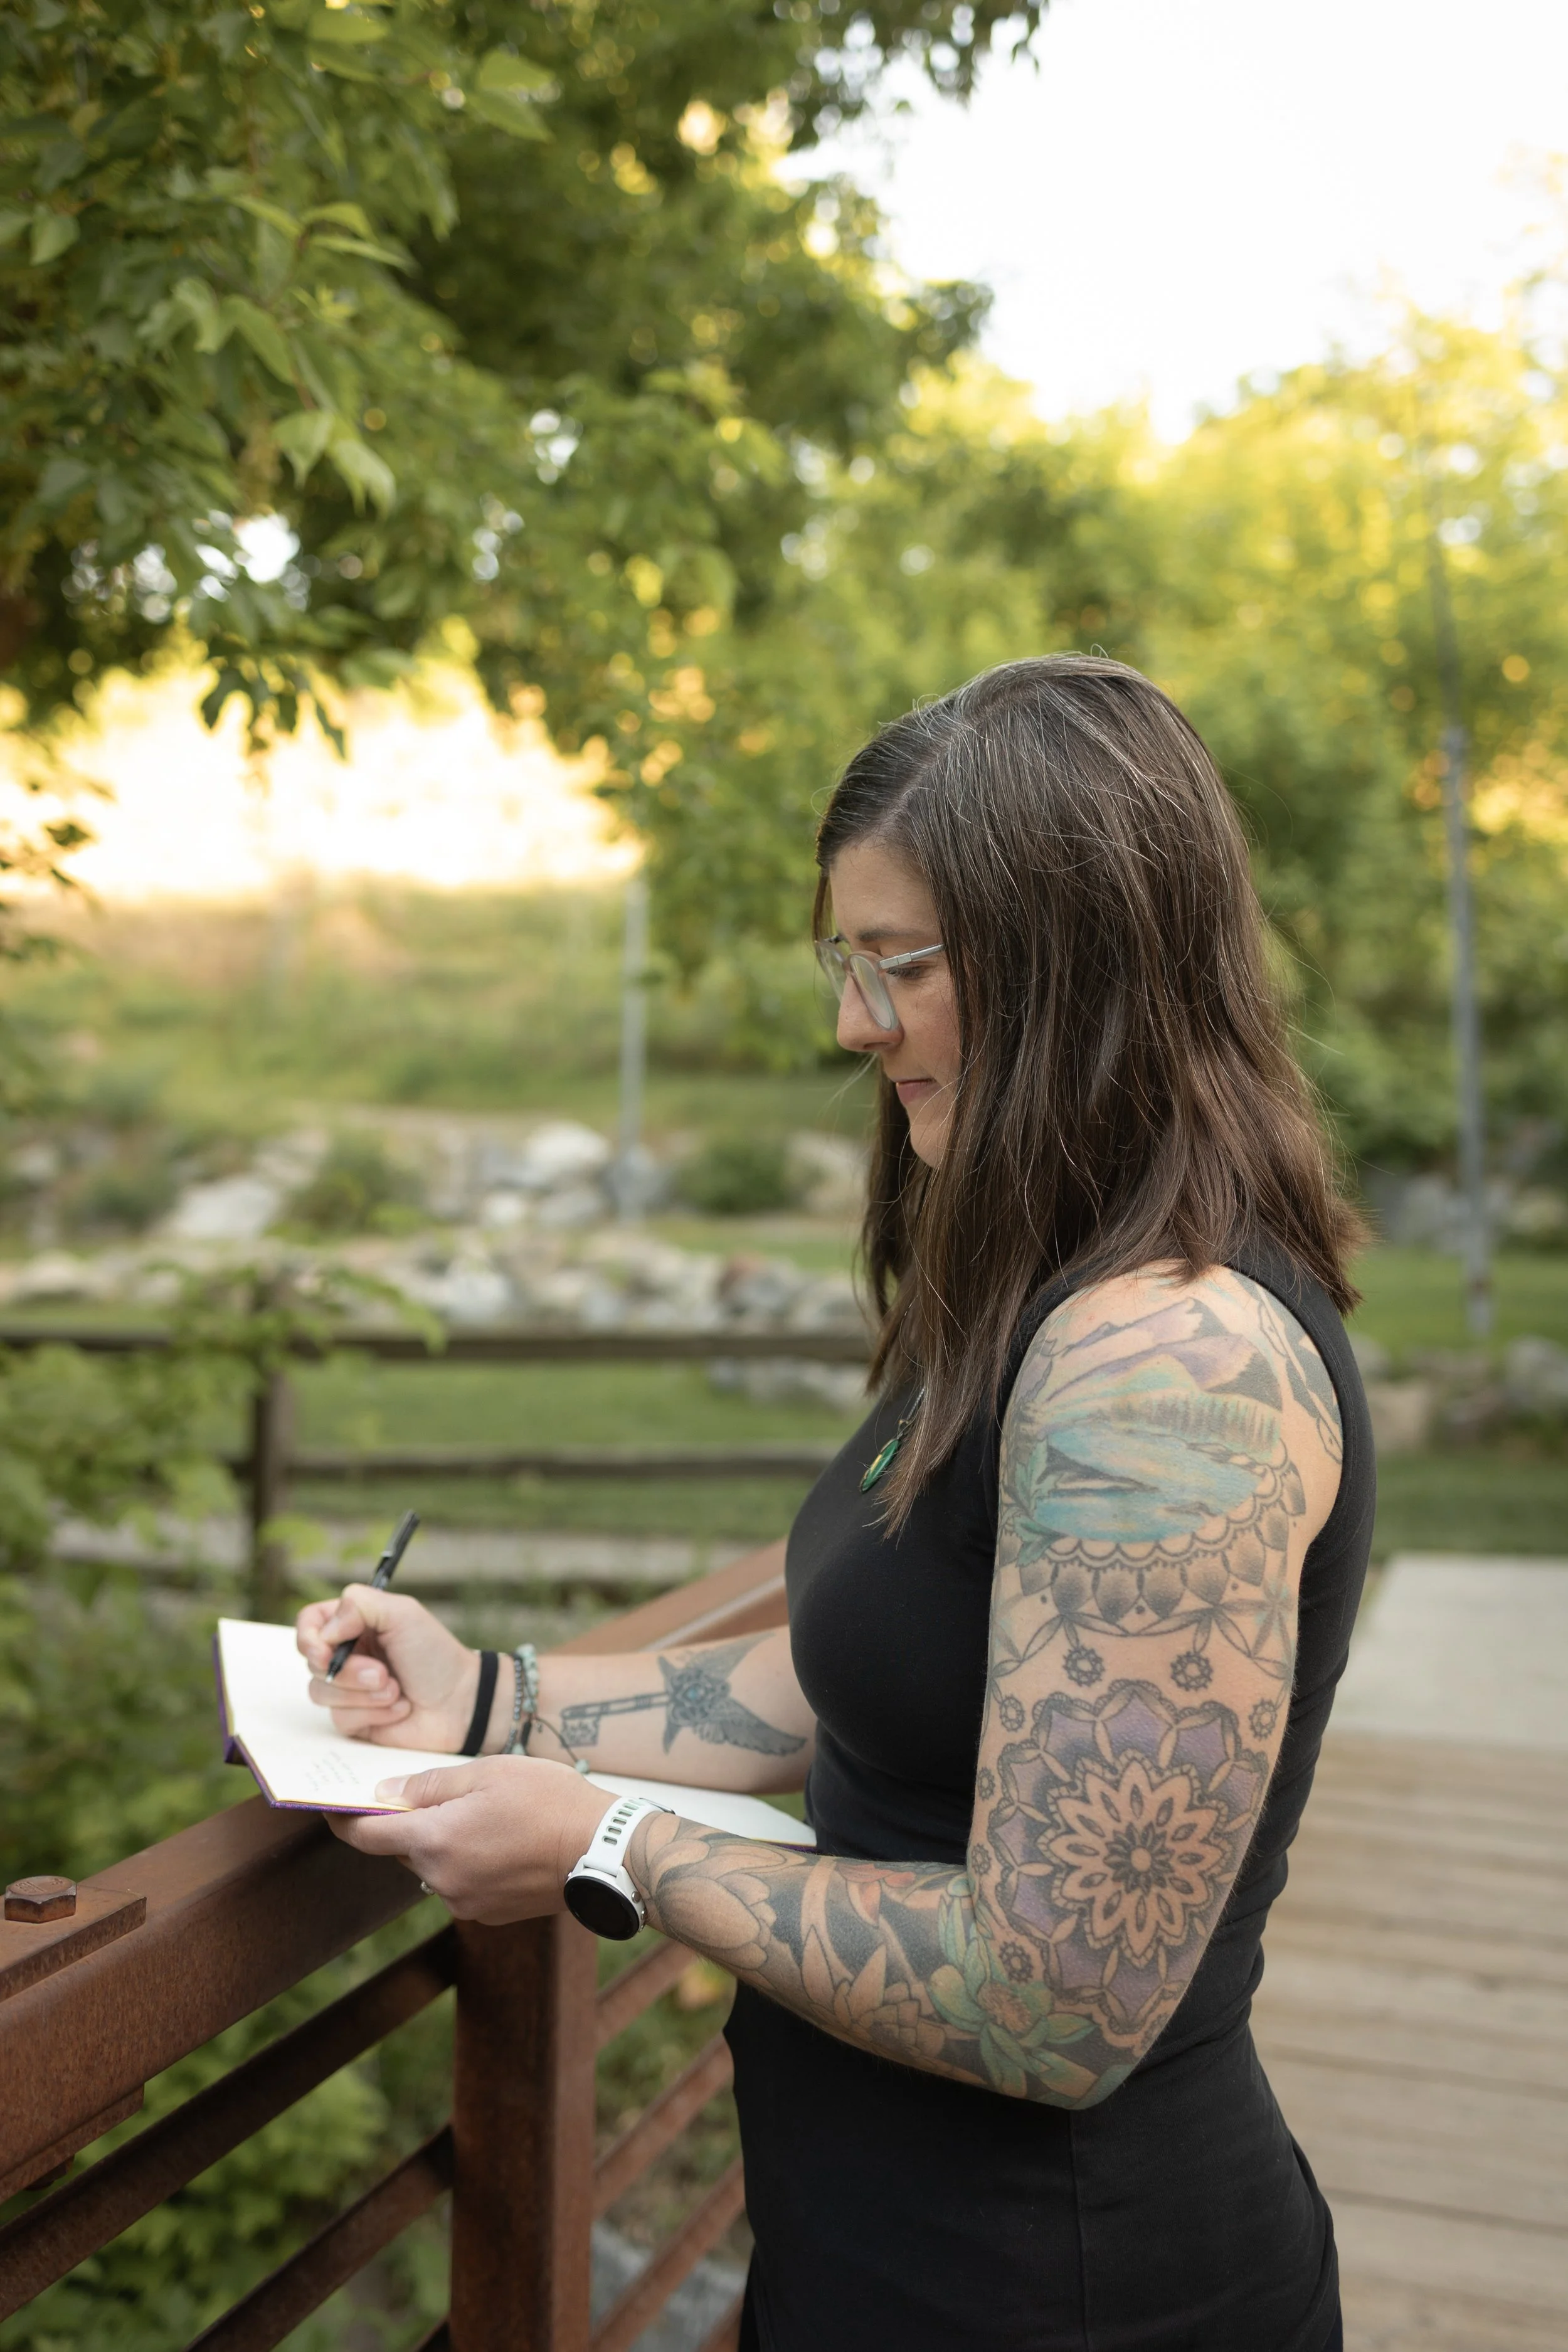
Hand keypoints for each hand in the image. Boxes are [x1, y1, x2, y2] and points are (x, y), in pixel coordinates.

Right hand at [295, 1586, 485, 1752]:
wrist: (461, 1702)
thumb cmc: (435, 1654)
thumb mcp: (402, 1613)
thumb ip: (358, 1605)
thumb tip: (324, 1632)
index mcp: (355, 1623)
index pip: (309, 1623)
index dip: (308, 1638)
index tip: (324, 1651)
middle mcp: (348, 1654)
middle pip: (313, 1661)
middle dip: (348, 1671)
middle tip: (383, 1673)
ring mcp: (350, 1689)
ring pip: (322, 1693)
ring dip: (363, 1694)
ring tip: (396, 1690)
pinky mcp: (357, 1719)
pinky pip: (342, 1719)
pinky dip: (374, 1713)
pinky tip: (401, 1708)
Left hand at [328, 1755, 614, 1923]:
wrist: (602, 1852)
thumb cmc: (548, 1802)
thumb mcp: (488, 1772)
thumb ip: (430, 1785)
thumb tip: (387, 1793)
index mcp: (434, 1841)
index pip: (366, 1835)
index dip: (344, 1819)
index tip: (331, 1806)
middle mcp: (441, 1879)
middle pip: (404, 1849)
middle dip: (411, 1823)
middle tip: (440, 1793)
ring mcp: (465, 1902)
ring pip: (434, 1866)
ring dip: (444, 1842)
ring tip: (486, 1815)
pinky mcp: (488, 1913)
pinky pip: (461, 1883)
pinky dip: (468, 1861)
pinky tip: (502, 1841)